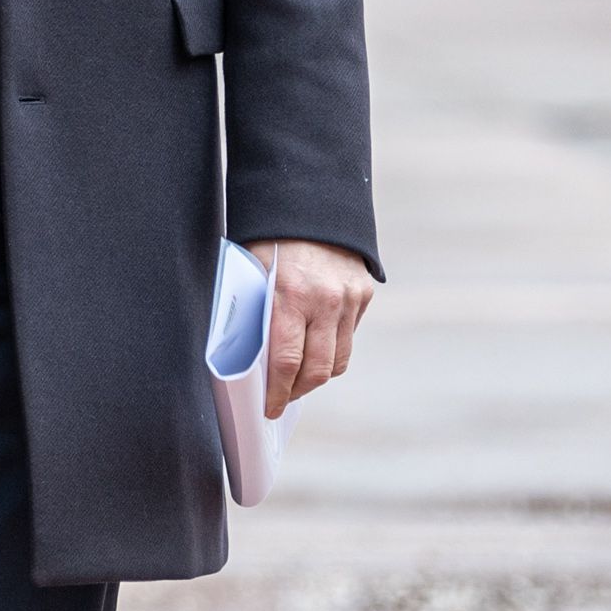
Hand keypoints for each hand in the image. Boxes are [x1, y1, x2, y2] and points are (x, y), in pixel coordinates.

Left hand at [247, 240, 373, 419]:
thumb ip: (255, 310)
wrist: (310, 201)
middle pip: (318, 369)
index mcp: (290, 294)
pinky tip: (314, 348)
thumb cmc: (269, 237)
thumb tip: (246, 355)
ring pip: (338, 358)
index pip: (286, 361)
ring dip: (318, 375)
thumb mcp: (250, 270)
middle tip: (283, 399)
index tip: (269, 409)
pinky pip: (349, 335)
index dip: (278, 392)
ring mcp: (350, 298)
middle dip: (298, 391)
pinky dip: (332, 348)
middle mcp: (326, 300)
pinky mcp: (365, 294)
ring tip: (298, 379)